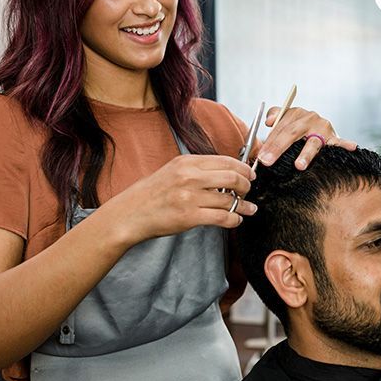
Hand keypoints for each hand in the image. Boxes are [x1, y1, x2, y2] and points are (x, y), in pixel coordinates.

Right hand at [118, 154, 257, 241]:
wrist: (130, 214)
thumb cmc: (152, 194)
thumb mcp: (173, 171)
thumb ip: (197, 169)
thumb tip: (227, 172)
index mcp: (187, 162)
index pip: (226, 160)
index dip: (243, 168)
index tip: (250, 175)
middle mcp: (189, 177)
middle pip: (233, 177)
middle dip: (247, 185)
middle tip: (249, 191)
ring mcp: (190, 197)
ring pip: (229, 199)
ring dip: (244, 205)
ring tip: (248, 209)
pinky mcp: (189, 217)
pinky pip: (222, 217)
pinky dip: (234, 219)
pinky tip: (236, 220)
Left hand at [256, 106, 356, 169]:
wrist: (318, 129)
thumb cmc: (298, 130)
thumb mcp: (285, 120)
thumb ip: (276, 116)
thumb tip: (269, 122)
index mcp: (295, 113)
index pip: (280, 127)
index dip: (269, 142)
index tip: (261, 156)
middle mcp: (310, 118)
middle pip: (292, 133)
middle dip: (279, 148)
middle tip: (268, 161)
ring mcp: (323, 128)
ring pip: (313, 142)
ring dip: (306, 154)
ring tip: (299, 166)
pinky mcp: (334, 138)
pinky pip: (341, 142)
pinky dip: (346, 144)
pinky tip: (351, 147)